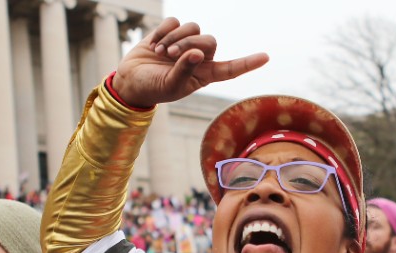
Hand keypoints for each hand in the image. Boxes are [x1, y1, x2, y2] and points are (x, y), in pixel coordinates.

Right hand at [111, 17, 268, 107]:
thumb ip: (184, 70)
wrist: (130, 80)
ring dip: (176, 38)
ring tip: (160, 52)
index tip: (266, 57)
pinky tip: (153, 43)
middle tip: (170, 55)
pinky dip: (164, 31)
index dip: (247, 63)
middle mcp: (199, 58)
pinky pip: (175, 22)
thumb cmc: (153, 88)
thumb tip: (198, 53)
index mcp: (204, 75)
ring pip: (193, 28)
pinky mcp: (170, 32)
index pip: (230, 69)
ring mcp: (185, 43)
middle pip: (209, 41)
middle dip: (190, 44)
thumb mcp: (170, 85)